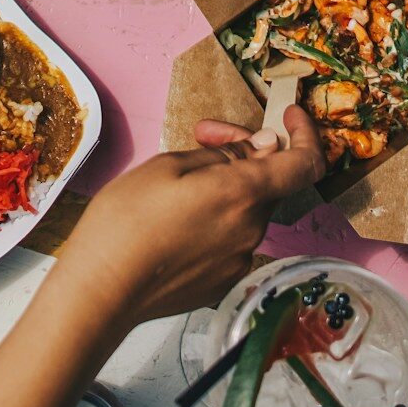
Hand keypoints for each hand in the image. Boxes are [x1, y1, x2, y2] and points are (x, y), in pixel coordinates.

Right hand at [54, 106, 324, 327]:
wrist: (101, 289)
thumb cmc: (125, 222)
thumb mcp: (166, 167)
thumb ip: (223, 155)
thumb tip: (264, 147)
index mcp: (243, 194)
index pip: (306, 163)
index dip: (305, 134)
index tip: (286, 117)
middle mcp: (252, 229)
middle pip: (267, 183)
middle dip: (241, 155)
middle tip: (200, 137)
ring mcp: (239, 260)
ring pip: (245, 211)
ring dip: (224, 189)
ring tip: (173, 186)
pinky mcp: (222, 283)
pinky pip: (229, 240)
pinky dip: (213, 221)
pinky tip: (172, 222)